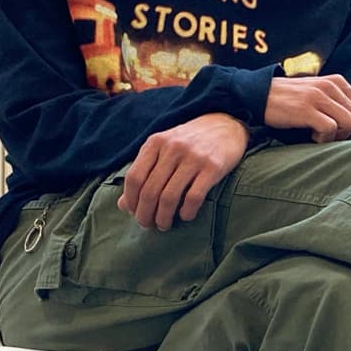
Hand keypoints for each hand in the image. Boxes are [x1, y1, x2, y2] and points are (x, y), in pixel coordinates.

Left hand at [117, 113, 249, 229]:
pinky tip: (185, 216)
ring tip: (164, 225)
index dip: (131, 200)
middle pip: (150, 190)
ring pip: (169, 197)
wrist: (226, 125)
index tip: (134, 213)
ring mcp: (193, 158)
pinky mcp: (213, 167)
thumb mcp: (163, 149)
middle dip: (145, 214)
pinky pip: (194, 197)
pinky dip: (186, 212)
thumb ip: (144, 172)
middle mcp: (172, 149)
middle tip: (148, 225)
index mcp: (156, 143)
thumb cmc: (190, 141)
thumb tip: (123, 205)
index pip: (134, 177)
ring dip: (163, 217)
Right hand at [264, 74, 350, 142]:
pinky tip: (311, 137)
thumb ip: (339, 107)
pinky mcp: (307, 108)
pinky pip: (330, 129)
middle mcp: (332, 86)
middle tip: (338, 145)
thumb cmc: (290, 102)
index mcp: (338, 83)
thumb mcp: (319, 97)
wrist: (259, 95)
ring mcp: (319, 96)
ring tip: (321, 138)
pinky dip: (324, 139)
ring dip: (339, 138)